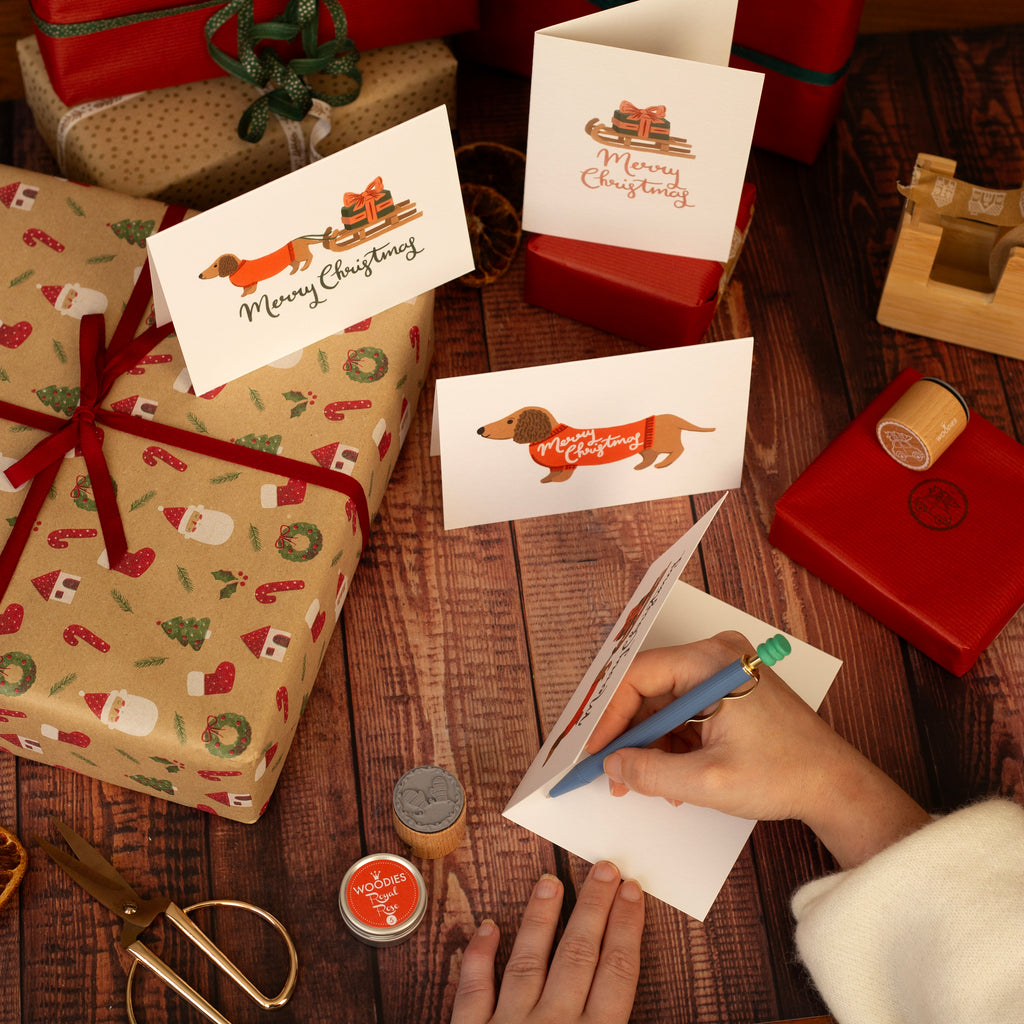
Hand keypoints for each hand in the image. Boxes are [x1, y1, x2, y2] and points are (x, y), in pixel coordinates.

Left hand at [451, 861, 643, 1023]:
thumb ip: (614, 1022)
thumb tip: (625, 980)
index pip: (617, 971)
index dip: (626, 926)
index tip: (631, 891)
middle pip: (578, 953)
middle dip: (594, 906)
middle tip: (604, 869)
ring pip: (529, 960)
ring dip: (541, 917)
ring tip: (550, 881)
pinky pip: (475, 989)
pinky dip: (479, 956)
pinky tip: (488, 927)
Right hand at [587, 631, 929, 868]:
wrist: (836, 785)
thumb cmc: (785, 775)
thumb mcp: (707, 782)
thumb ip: (651, 772)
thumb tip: (613, 766)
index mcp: (711, 662)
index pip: (638, 676)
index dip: (609, 716)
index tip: (594, 751)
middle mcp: (716, 655)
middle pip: (648, 688)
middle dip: (629, 734)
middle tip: (611, 772)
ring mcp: (724, 671)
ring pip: (664, 703)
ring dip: (650, 744)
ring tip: (643, 784)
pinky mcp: (729, 690)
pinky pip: (684, 710)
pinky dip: (672, 742)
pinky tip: (670, 776)